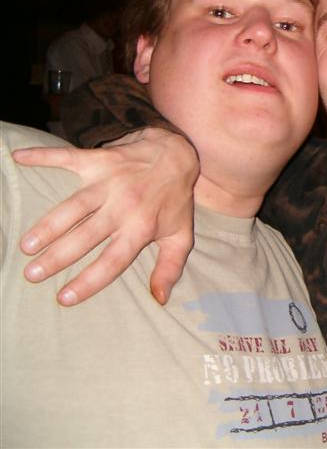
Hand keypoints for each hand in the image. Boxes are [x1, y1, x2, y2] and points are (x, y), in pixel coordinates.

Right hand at [12, 128, 198, 305]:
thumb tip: (160, 299)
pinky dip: (43, 157)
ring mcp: (109, 182)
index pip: (113, 260)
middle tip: (32, 274)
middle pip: (86, 236)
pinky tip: (18, 158)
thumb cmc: (174, 200)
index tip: (64, 298)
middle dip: (58, 256)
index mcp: (141, 227)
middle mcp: (123, 206)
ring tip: (26, 245)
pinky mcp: (99, 159)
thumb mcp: (181, 235)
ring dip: (48, 225)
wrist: (177, 154)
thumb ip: (170, 267)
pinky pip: (67, 158)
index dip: (89, 280)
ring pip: (73, 206)